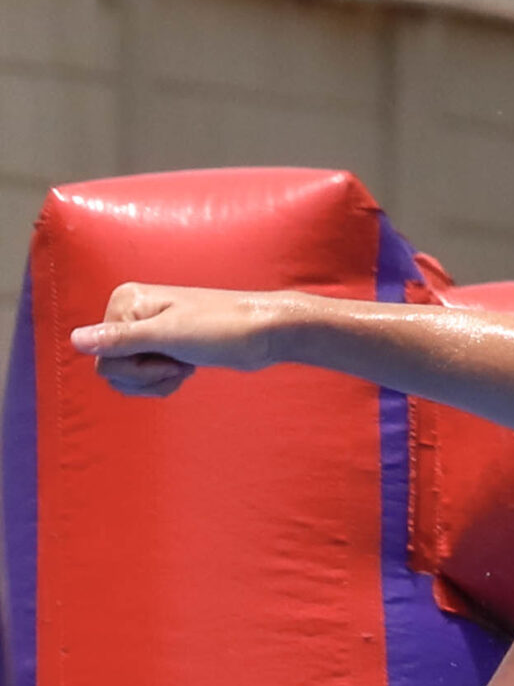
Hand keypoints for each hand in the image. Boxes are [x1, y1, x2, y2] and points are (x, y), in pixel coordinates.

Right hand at [71, 283, 297, 396]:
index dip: (136, 367)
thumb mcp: (171, 335)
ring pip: (125, 377)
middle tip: (179, 364)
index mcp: (125, 302)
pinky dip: (163, 383)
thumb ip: (122, 340)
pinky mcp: (162, 347)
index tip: (170, 355)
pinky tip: (186, 371)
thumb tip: (74, 340)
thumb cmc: (223, 329)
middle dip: (146, 377)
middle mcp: (130, 314)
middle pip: (110, 368)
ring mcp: (146, 332)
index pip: (102, 355)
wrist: (265, 334)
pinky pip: (143, 378)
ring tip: (184, 367)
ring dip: (156, 382)